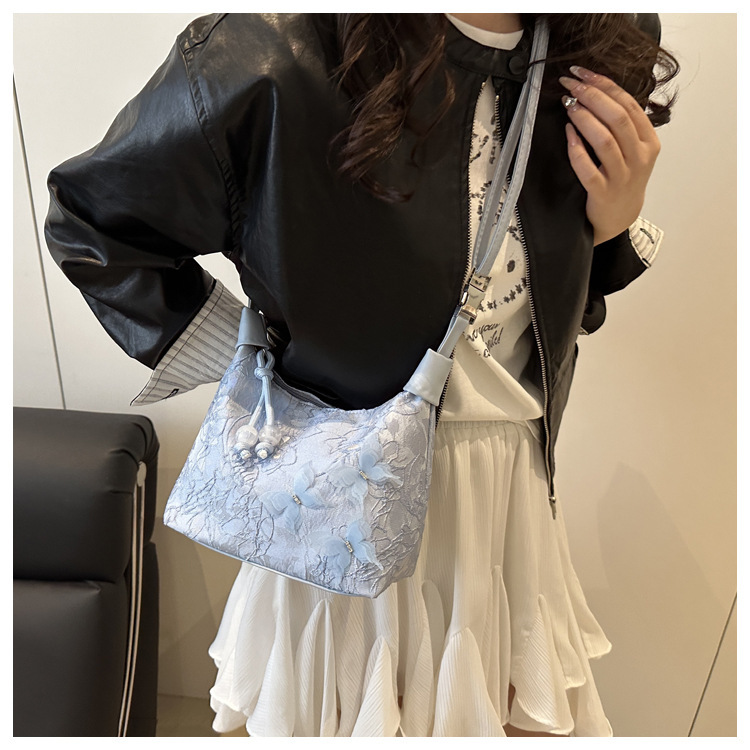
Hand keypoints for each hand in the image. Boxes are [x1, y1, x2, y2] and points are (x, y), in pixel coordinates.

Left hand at [559, 65, 660, 245]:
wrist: (619, 217)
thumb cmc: (622, 178)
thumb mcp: (633, 150)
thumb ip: (623, 124)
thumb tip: (596, 90)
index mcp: (648, 141)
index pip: (628, 105)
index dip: (604, 85)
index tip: (583, 72)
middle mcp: (639, 157)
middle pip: (618, 119)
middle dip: (592, 96)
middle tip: (571, 84)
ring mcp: (622, 177)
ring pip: (604, 141)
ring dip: (584, 119)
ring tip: (569, 104)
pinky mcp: (603, 193)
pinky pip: (588, 169)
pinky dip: (577, 149)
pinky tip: (568, 134)